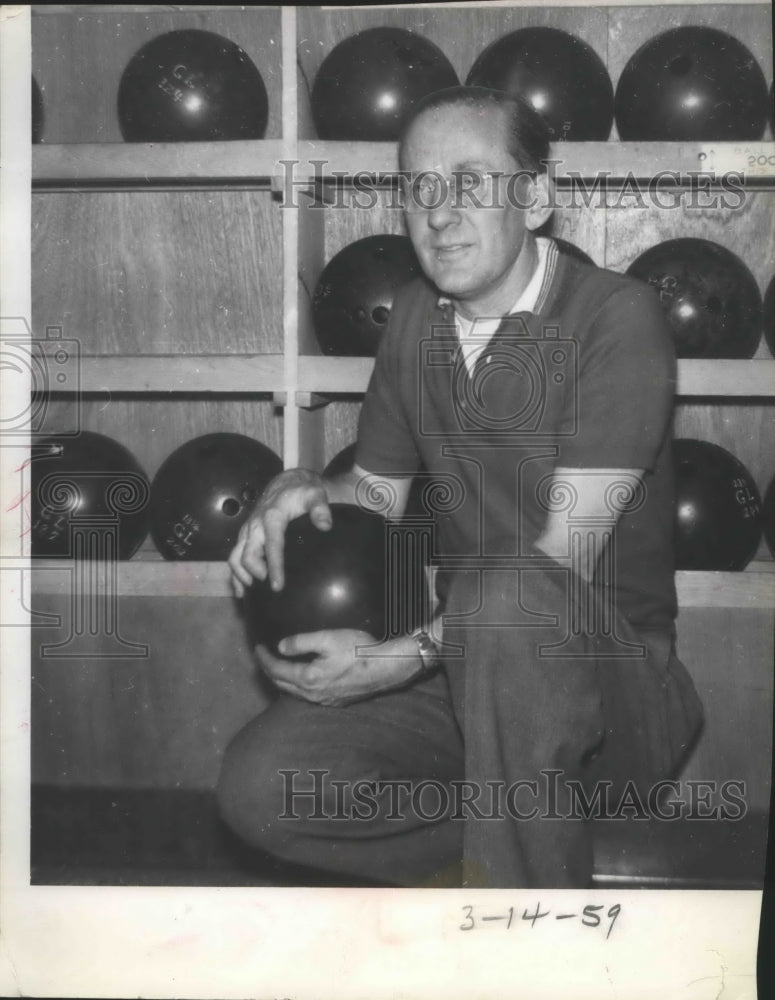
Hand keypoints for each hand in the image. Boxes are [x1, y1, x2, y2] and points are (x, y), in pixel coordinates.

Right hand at [228, 468, 331, 596]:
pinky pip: (234, 556)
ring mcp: (248, 531)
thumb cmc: (302, 492)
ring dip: (241, 576)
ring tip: (252, 593)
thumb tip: (325, 526)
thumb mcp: (315, 495)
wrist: (285, 484)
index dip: (274, 567)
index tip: (277, 586)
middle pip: (247, 554)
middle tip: (269, 589)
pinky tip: (241, 590)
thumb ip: (320, 509)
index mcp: (272, 517)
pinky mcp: (245, 535)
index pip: (272, 545)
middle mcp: (255, 525)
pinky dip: (235, 574)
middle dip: (254, 574)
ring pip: (235, 557)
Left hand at [255, 629, 423, 706]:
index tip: (257, 648)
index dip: (264, 658)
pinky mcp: (336, 702)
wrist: (386, 668)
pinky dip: (297, 687)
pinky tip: (301, 679)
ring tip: (277, 667)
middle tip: (263, 657)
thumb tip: (280, 647)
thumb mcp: (328, 638)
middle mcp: (313, 694)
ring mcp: (325, 701)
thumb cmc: (359, 650)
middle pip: (282, 684)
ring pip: (294, 693)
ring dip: (282, 681)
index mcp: (308, 678)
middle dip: (269, 671)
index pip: (277, 669)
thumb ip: (301, 642)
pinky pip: (308, 697)